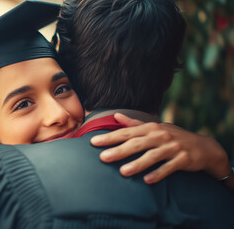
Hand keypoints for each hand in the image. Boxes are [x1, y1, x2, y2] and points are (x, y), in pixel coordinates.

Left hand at [90, 113, 231, 183]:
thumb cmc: (172, 137)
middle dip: (119, 150)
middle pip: (136, 143)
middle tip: (103, 158)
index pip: (126, 133)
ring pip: (152, 156)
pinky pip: (169, 167)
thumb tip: (116, 116)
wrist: (203, 146)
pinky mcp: (183, 159)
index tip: (93, 142)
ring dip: (137, 164)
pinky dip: (159, 173)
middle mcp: (160, 135)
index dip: (110, 137)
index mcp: (150, 128)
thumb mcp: (154, 128)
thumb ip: (134, 124)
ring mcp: (172, 147)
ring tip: (123, 172)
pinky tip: (148, 180)